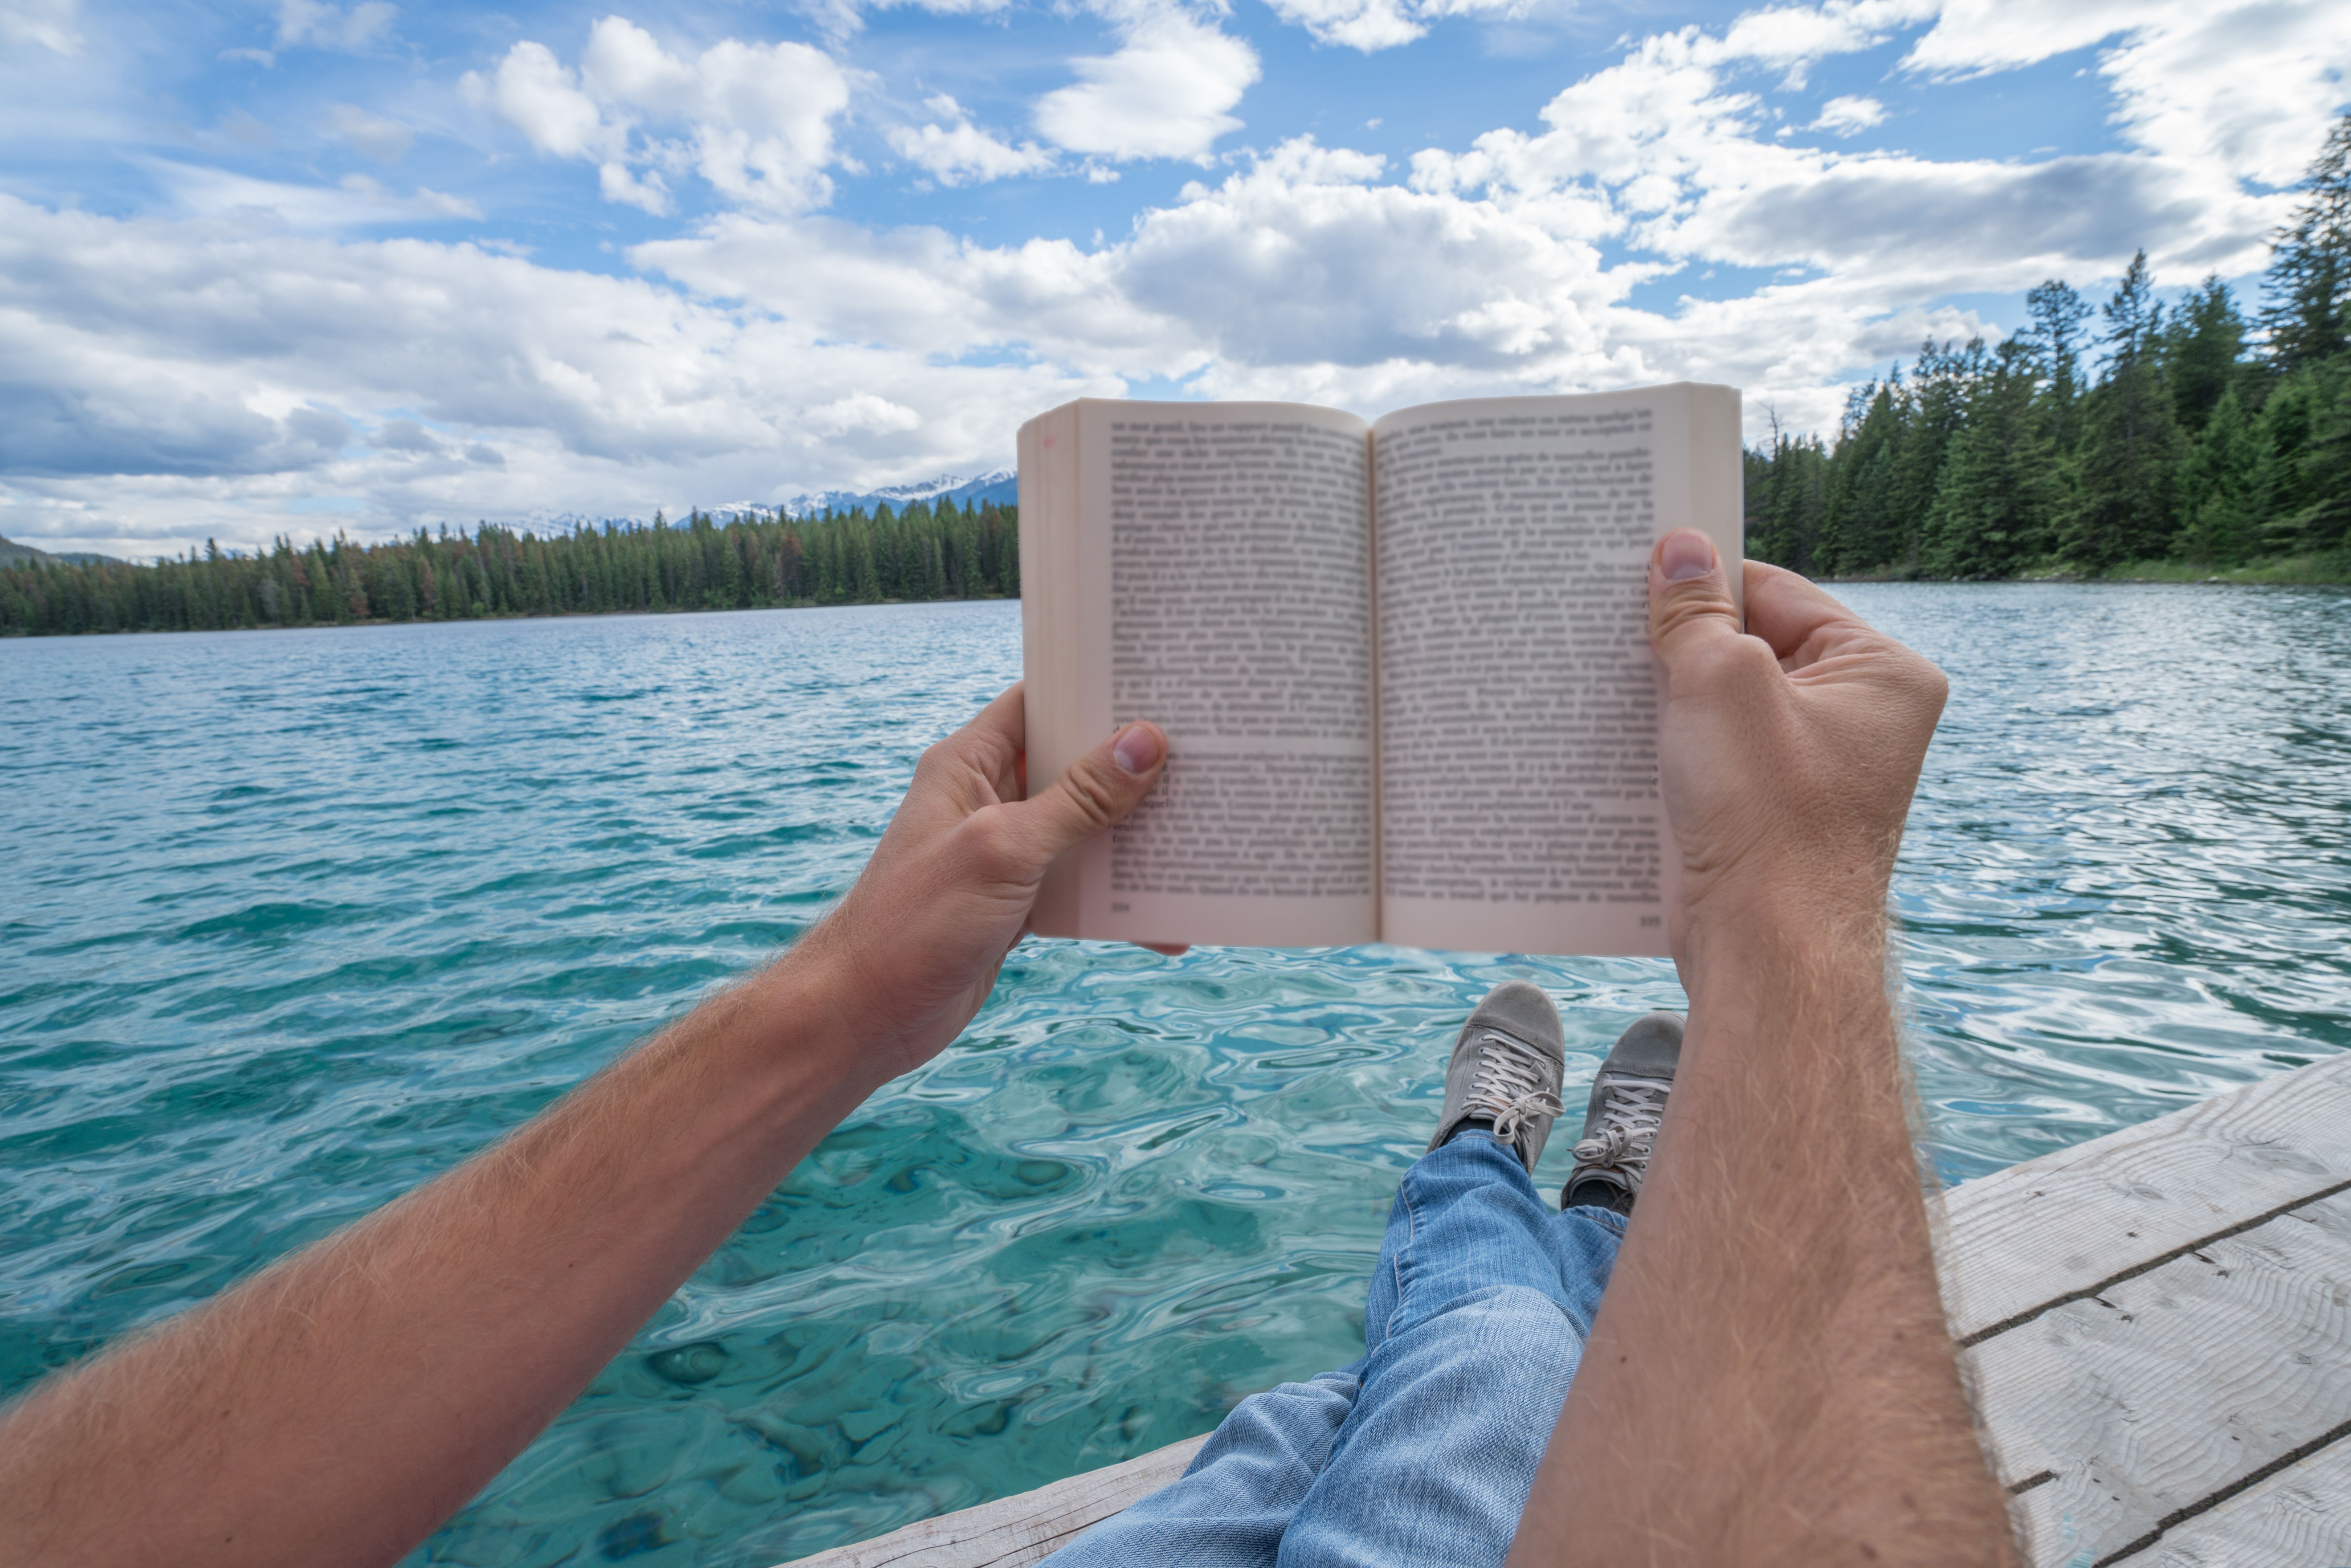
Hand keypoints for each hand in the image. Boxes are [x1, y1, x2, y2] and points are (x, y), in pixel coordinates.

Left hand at [791, 683, 1168, 1080]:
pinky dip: (1118, 903)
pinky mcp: (1017, 903)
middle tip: (1206, 757)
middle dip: (1134, 767)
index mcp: (968, 764)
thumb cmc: (914, 923)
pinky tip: (1164, 925)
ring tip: (1200, 838)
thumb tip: (1145, 742)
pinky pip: (1080, 887)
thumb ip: (1077, 799)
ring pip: (1085, 830)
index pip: (1038, 702)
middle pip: (1074, 765)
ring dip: (1135, 840)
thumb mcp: (1003, 850)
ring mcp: (1004, 853)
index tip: (1159, 681)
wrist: (866, 1015)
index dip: (1093, 689)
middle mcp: (987, 800)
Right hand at [1646, 530, 1946, 954]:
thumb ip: (1694, 612)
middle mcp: (1861, 719)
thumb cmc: (1765, 819)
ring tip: (1613, 686)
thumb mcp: (1719, 682)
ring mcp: (1818, 771)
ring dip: (1671, 699)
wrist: (1766, 952)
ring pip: (1727, 705)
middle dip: (1684, 644)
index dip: (1706, 582)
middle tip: (1616, 630)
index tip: (1641, 572)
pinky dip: (1674, 748)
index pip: (1777, 592)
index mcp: (1882, 674)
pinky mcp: (1774, 814)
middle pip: (1752, 646)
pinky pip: (1718, 757)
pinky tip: (1624, 741)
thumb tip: (1680, 548)